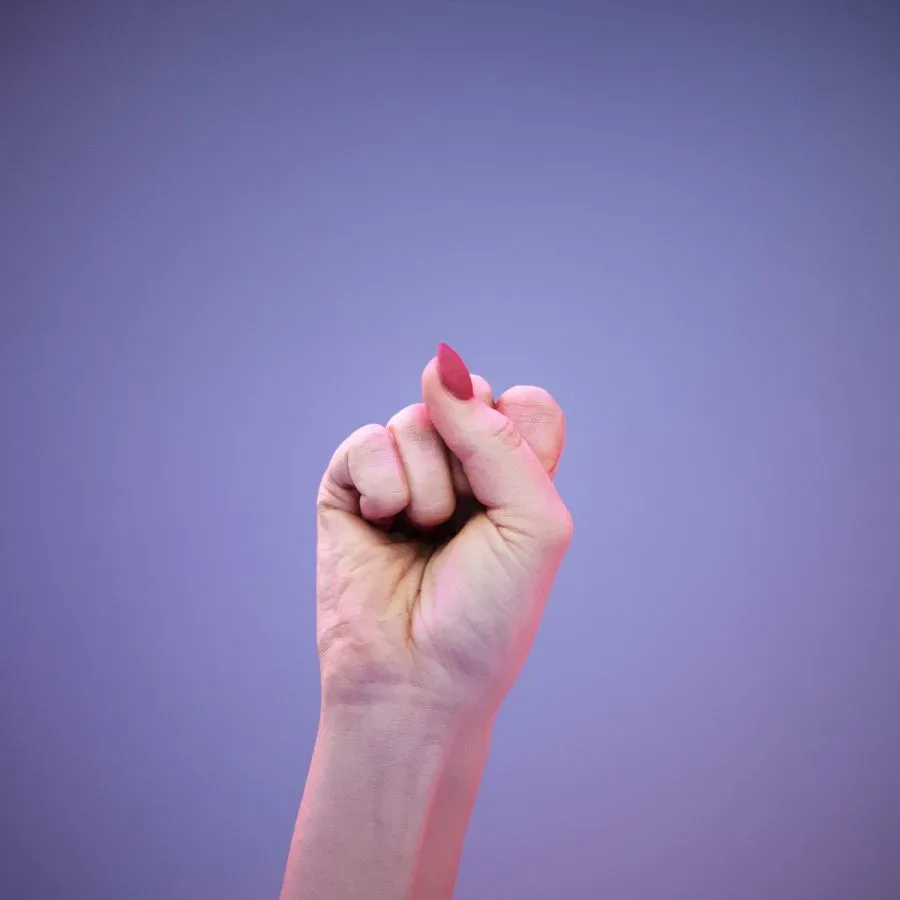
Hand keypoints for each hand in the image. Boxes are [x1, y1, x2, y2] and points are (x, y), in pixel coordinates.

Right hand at [315, 343, 573, 718]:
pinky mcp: (350, 486)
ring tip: (421, 536)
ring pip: (417, 419)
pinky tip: (382, 527)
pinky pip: (367, 443)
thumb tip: (438, 363)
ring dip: (426, 488)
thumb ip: (496, 435)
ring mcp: (403, 473)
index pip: (526, 403)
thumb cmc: (486, 614)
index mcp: (515, 474)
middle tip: (464, 524)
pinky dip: (382, 489)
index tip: (509, 499)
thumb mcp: (530, 522)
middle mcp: (461, 467)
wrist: (416, 681)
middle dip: (471, 462)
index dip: (518, 439)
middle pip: (470, 398)